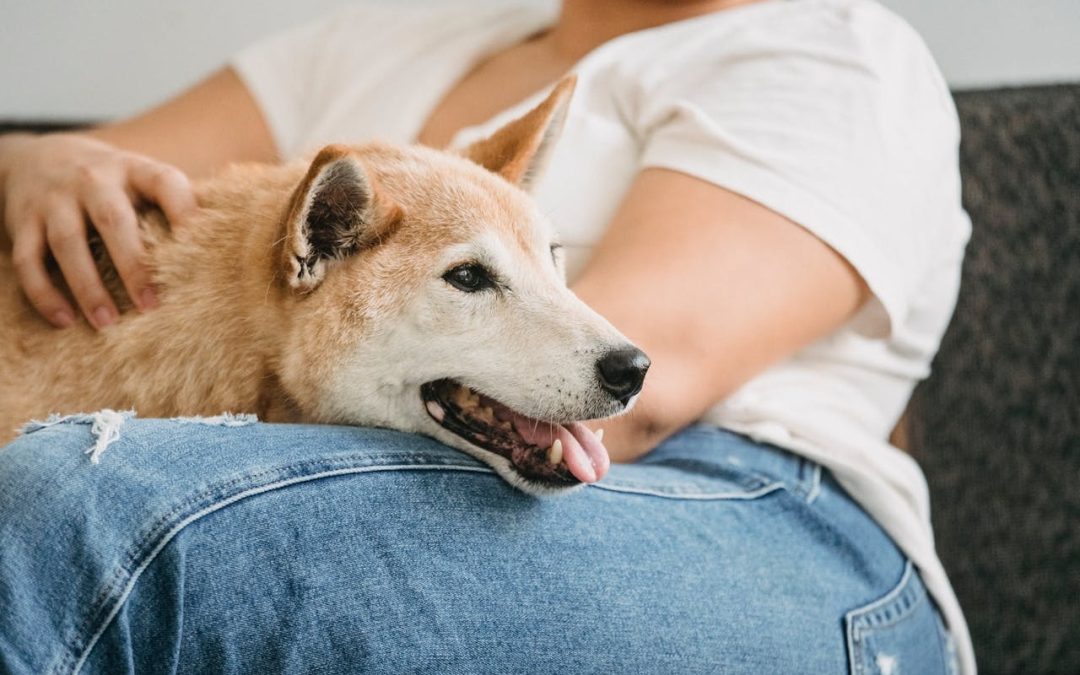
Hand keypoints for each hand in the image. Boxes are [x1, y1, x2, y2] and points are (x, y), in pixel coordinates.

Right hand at [0, 133, 195, 328]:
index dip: (184, 210)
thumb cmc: (109, 181)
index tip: (200, 245)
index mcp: (132, 168)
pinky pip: (28, 260)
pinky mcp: (22, 220)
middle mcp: (92, 179)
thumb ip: (175, 203)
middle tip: (150, 306)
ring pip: (68, 243)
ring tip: (107, 323)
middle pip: (113, 221)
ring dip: (88, 287)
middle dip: (132, 265)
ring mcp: (54, 199)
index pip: (165, 182)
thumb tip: (229, 241)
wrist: (36, 154)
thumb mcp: (140, 177)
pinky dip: (44, 293)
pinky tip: (64, 320)